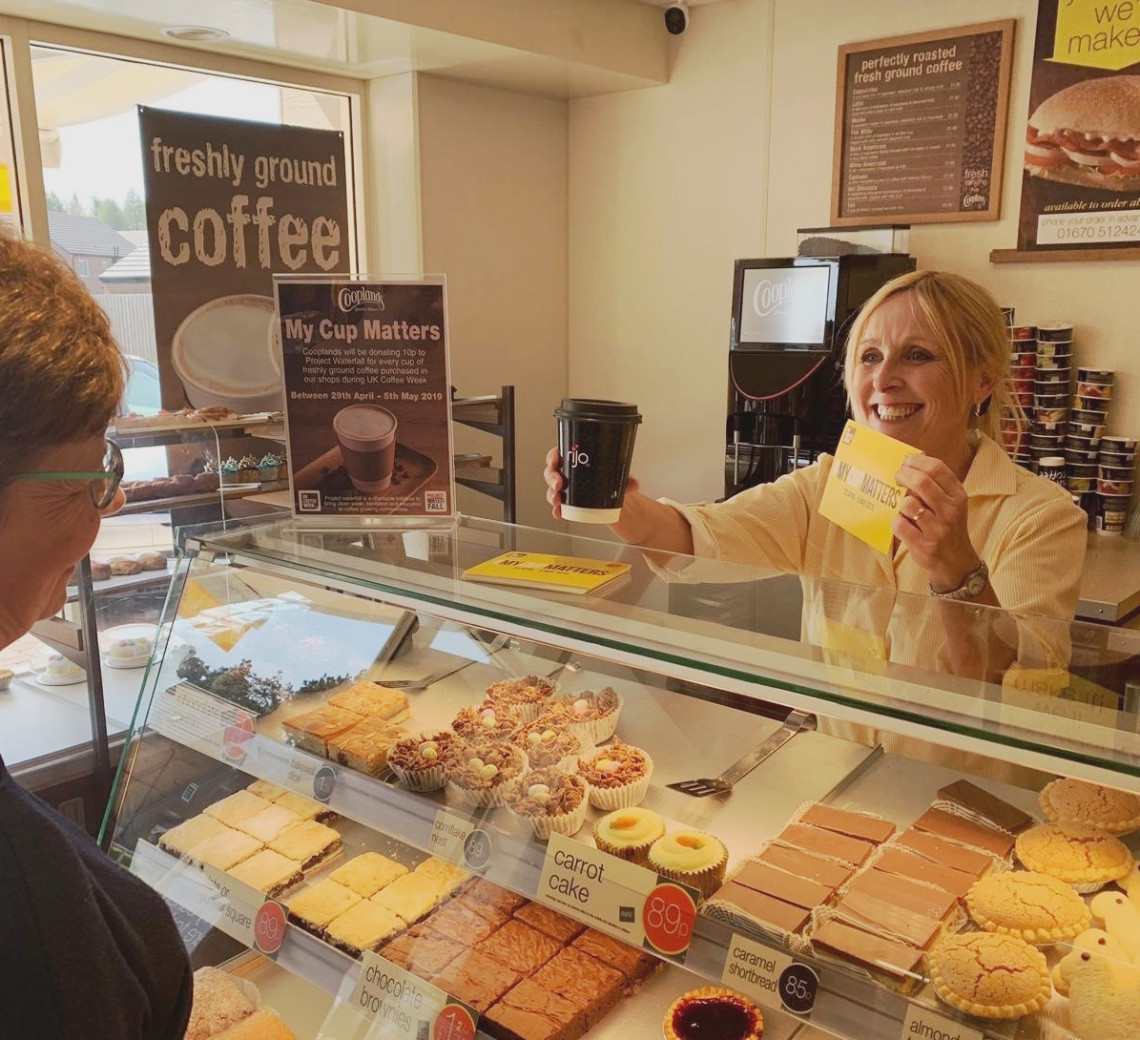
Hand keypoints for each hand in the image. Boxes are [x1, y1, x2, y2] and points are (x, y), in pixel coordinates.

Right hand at [544, 445, 642, 529]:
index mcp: (580, 461)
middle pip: (553, 471)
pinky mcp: (570, 504)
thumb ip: (628, 482)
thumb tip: (633, 484)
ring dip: (551, 494)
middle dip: (551, 476)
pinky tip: (558, 512)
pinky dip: (556, 509)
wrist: (621, 506)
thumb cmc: (617, 485)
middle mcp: (572, 474)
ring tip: (558, 500)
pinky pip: (558, 506)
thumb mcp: (622, 480)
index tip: (555, 460)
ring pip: (552, 489)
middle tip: (558, 483)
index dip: (554, 456)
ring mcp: (569, 489)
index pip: (561, 453)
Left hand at [892, 454, 980, 591]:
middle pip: (921, 482)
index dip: (916, 461)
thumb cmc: (948, 526)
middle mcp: (950, 510)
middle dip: (903, 475)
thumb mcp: (951, 503)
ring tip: (905, 509)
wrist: (956, 562)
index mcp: (958, 495)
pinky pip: (899, 524)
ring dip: (900, 503)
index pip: (936, 468)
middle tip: (897, 477)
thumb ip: (935, 484)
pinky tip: (903, 524)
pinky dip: (896, 522)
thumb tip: (910, 460)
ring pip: (907, 504)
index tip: (905, 462)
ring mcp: (937, 529)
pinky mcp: (923, 544)